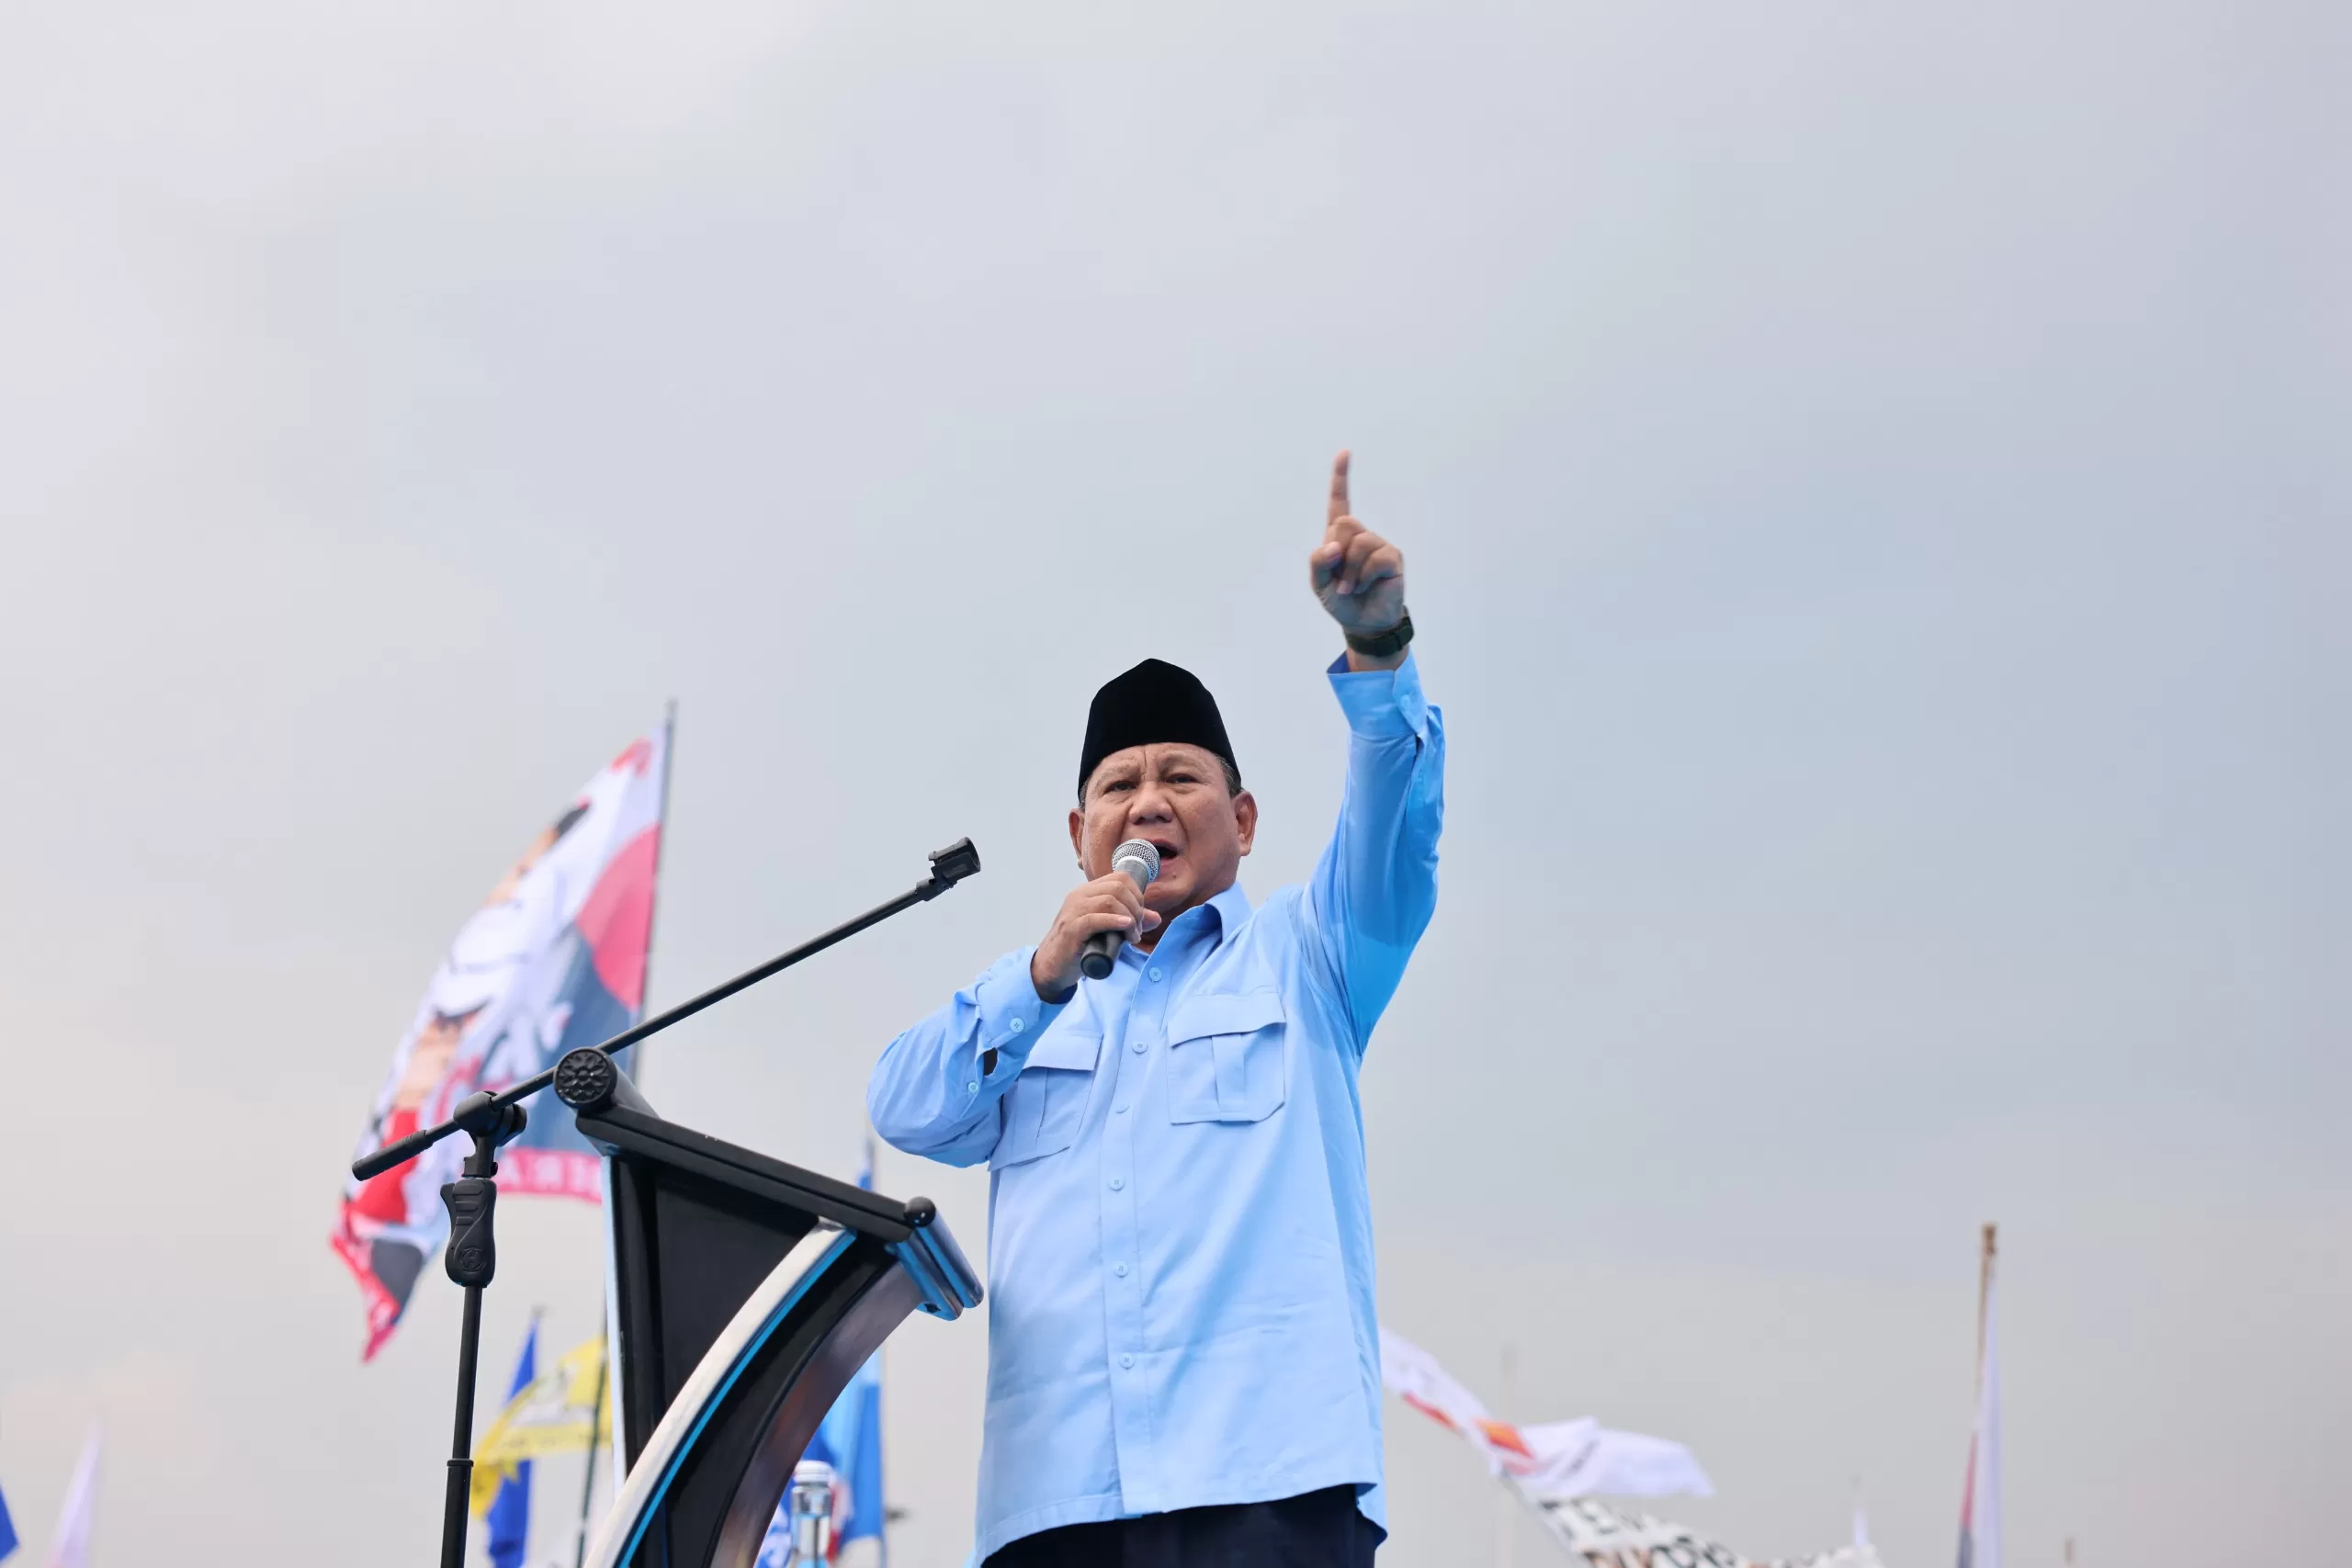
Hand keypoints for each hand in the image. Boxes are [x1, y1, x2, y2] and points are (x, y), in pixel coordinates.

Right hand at [1031, 872, 1161, 997]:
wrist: (1053, 966)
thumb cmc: (1080, 946)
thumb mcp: (1108, 930)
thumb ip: (1130, 922)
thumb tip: (1155, 918)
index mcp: (1088, 892)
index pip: (1121, 878)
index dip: (1137, 895)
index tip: (1139, 916)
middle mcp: (1079, 896)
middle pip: (1118, 888)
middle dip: (1136, 908)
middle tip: (1137, 930)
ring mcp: (1073, 911)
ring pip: (1109, 900)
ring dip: (1129, 918)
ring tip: (1132, 937)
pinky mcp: (1071, 929)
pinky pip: (1095, 918)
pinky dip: (1114, 921)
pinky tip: (1125, 927)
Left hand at [1309, 450, 1406, 656]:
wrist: (1363, 622)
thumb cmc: (1341, 600)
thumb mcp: (1319, 583)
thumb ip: (1319, 562)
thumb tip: (1335, 546)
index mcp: (1339, 537)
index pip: (1339, 502)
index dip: (1341, 477)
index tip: (1345, 453)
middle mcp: (1360, 535)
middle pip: (1345, 523)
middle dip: (1337, 553)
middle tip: (1340, 577)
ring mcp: (1379, 545)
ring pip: (1358, 543)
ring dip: (1349, 572)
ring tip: (1351, 588)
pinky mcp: (1392, 558)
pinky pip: (1374, 559)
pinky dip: (1362, 577)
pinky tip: (1364, 587)